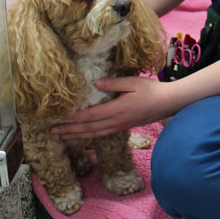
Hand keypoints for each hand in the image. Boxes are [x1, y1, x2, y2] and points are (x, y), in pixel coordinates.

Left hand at [50, 76, 176, 139]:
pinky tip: (83, 136)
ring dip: (76, 136)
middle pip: (88, 128)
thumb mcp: (133, 82)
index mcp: (117, 109)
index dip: (74, 117)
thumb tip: (95, 83)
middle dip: (69, 130)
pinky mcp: (122, 127)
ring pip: (93, 134)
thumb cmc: (151, 90)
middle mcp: (115, 121)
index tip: (59, 116)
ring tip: (62, 136)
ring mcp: (119, 126)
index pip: (90, 115)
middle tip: (52, 131)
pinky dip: (89, 137)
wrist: (167, 104)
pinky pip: (101, 135)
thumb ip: (114, 83)